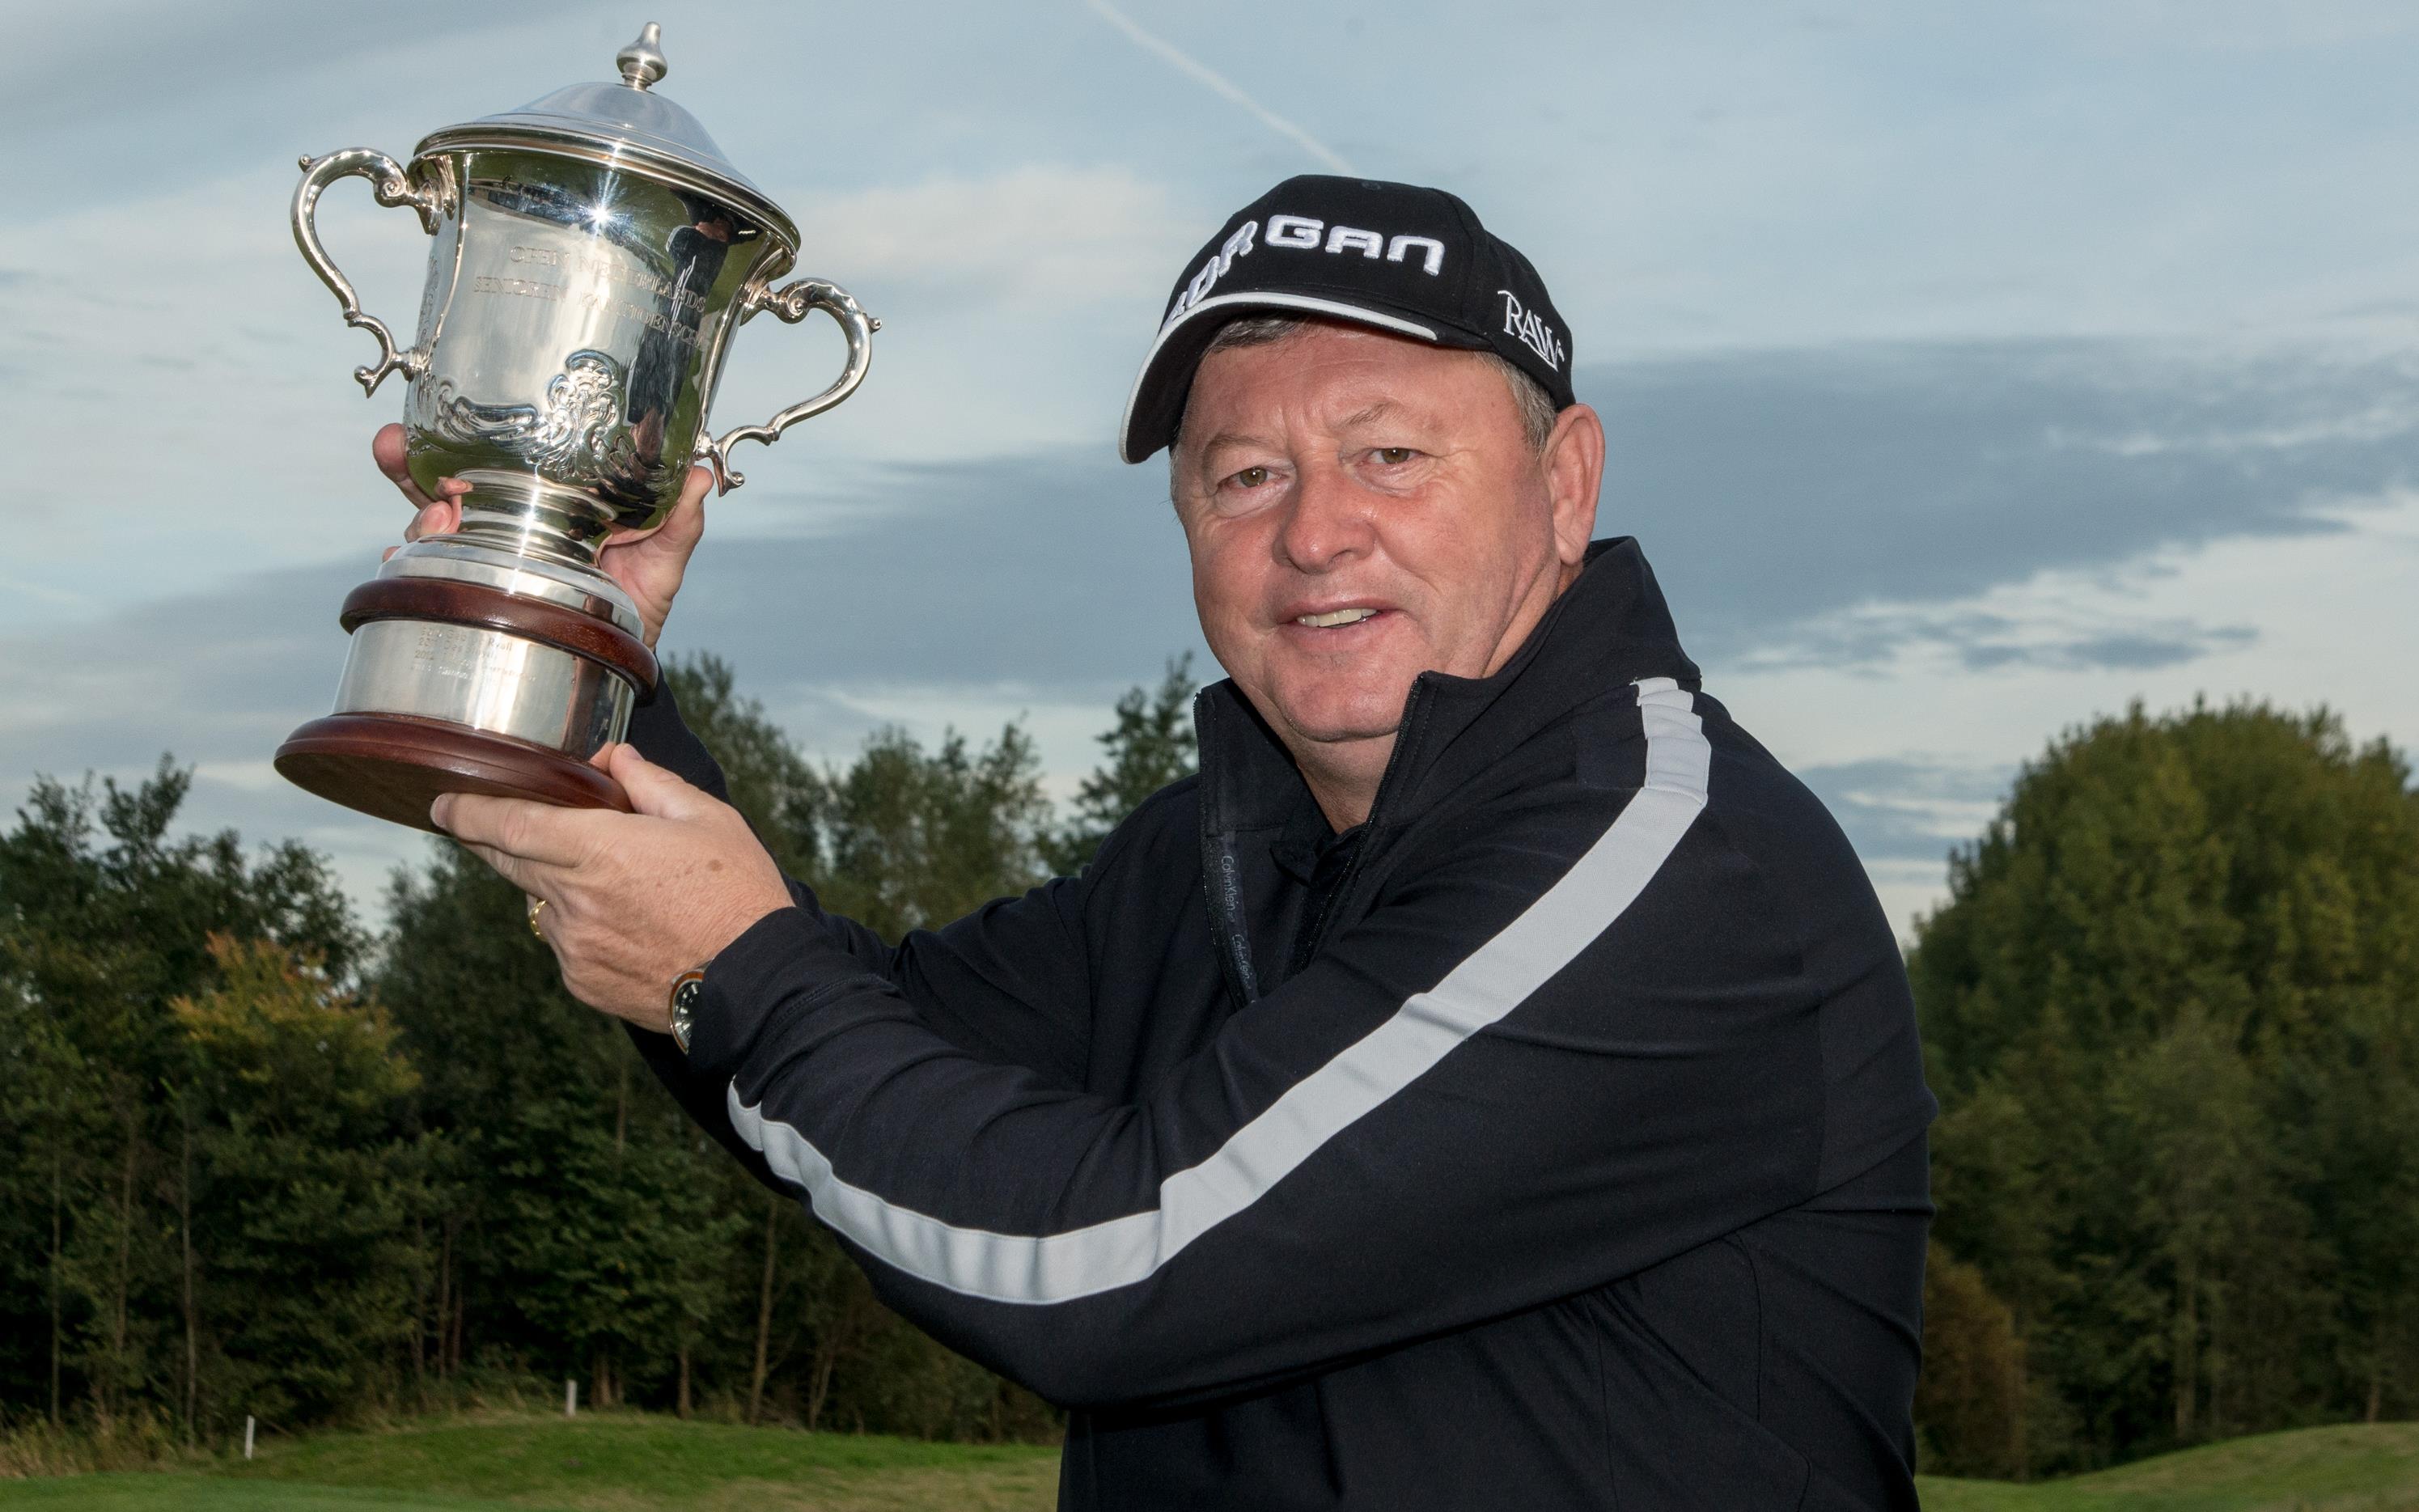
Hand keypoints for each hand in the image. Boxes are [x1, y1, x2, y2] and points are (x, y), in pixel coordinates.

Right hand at [373, 424, 711, 648]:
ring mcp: (484, 563)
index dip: (458, 434)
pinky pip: (431, 584)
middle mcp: (503, 525)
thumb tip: (700, 476)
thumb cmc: (638, 600)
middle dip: (408, 462)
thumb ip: (676, 521)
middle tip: (394, 447)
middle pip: (442, 483)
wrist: (621, 664)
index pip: (495, 457)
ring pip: (431, 529)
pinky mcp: (476, 601)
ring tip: (432, 519)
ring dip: (418, 517)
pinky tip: (405, 563)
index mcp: (543, 501)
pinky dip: (413, 572)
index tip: (426, 421)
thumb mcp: (662, 557)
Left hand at [431, 745, 793, 1029]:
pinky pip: (564, 942)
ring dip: (558, 885)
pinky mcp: (582, 982)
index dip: (468, 812)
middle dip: (489, 839)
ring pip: (543, 902)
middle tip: (477, 823)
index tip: (442, 803)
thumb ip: (650, 783)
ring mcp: (573, 946)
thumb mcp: (706, 819)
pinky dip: (581, 926)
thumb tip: (614, 757)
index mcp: (600, 849)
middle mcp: (574, 899)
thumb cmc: (739, 893)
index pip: (509, 824)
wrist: (756, 984)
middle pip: (509, 861)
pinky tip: (629, 927)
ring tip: (619, 888)